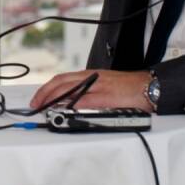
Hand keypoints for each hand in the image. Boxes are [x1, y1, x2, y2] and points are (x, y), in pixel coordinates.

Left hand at [30, 69, 152, 112]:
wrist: (148, 86)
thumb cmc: (128, 88)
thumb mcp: (103, 86)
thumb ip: (87, 92)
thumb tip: (70, 102)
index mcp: (89, 75)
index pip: (61, 79)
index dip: (47, 88)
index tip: (38, 98)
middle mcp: (91, 77)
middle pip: (60, 82)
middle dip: (44, 93)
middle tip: (35, 104)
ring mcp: (98, 86)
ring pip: (70, 88)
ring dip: (54, 98)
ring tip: (44, 107)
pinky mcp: (107, 96)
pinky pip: (86, 99)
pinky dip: (73, 103)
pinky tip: (65, 109)